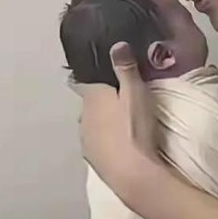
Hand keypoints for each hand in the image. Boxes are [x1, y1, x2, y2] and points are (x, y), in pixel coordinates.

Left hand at [70, 42, 160, 201]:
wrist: (133, 175)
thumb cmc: (135, 128)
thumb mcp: (136, 93)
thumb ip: (126, 68)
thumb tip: (116, 43)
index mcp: (92, 97)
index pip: (82, 81)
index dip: (90, 76)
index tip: (98, 71)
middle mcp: (83, 117)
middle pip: (89, 103)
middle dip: (100, 98)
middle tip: (120, 95)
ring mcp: (86, 140)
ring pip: (92, 123)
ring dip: (102, 120)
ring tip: (121, 119)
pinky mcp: (93, 160)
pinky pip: (97, 142)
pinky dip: (105, 138)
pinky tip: (118, 141)